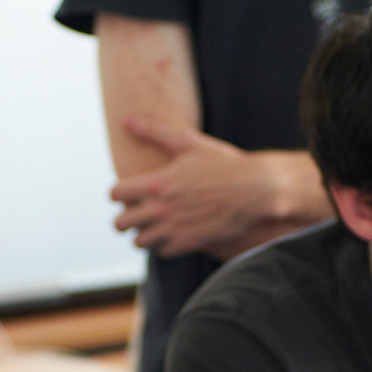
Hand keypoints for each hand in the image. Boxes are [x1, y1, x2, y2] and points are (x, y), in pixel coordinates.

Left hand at [109, 116, 284, 257]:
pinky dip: (162, 245)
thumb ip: (154, 131)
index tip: (127, 192)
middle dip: (123, 218)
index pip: (116, 194)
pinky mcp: (190, 243)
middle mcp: (161, 209)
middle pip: (121, 223)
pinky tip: (170, 234)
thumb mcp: (189, 142)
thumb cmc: (223, 164)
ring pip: (139, 241)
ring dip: (142, 233)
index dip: (118, 192)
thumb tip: (126, 120)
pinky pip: (162, 252)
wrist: (255, 190)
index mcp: (156, 183)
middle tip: (133, 213)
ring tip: (151, 226)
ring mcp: (175, 229)